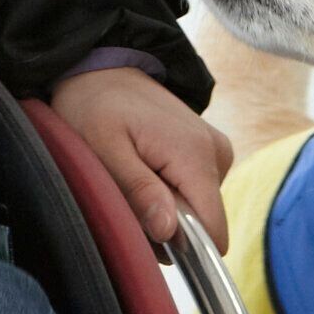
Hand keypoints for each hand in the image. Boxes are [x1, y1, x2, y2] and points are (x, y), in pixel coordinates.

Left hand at [49, 63, 232, 245]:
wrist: (103, 67)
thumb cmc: (96, 105)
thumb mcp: (105, 149)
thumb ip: (139, 190)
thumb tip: (170, 231)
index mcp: (195, 154)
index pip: (212, 230)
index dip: (181, 246)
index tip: (144, 231)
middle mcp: (217, 152)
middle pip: (202, 223)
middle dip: (164, 225)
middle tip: (126, 196)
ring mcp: (216, 150)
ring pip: (197, 211)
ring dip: (163, 208)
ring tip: (131, 177)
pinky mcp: (208, 151)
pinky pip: (194, 192)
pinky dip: (167, 193)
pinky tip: (143, 170)